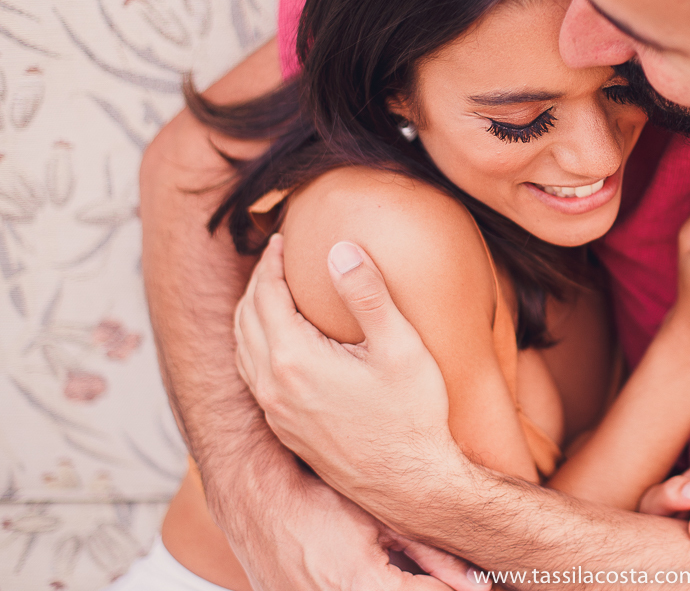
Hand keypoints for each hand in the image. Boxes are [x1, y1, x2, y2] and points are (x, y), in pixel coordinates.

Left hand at [233, 235, 479, 586]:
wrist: (410, 485)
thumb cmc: (412, 417)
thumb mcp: (400, 347)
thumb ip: (368, 294)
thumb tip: (339, 248)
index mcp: (293, 361)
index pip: (266, 296)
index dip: (271, 263)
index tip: (282, 238)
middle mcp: (272, 387)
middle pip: (245, 319)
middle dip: (257, 283)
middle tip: (276, 258)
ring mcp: (275, 412)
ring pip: (242, 350)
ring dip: (251, 314)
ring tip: (273, 291)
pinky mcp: (284, 429)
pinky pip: (253, 375)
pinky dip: (255, 345)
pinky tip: (279, 341)